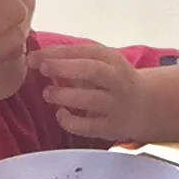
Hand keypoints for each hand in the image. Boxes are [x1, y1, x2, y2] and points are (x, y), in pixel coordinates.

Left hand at [32, 41, 153, 142]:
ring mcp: (116, 105)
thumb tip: (35, 57)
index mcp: (112, 60)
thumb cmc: (110, 81)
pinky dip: (70, 121)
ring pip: (91, 99)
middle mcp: (117, 81)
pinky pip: (89, 126)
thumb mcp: (100, 64)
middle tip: (43, 69)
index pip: (86, 51)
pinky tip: (60, 114)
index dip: (59, 53)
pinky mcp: (111, 127)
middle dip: (65, 68)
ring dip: (65, 95)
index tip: (34, 57)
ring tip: (47, 93)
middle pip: (93, 71)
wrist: (145, 105)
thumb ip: (73, 61)